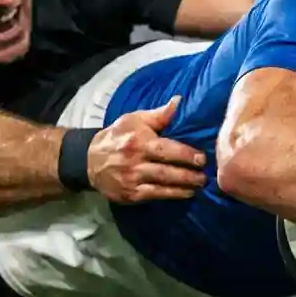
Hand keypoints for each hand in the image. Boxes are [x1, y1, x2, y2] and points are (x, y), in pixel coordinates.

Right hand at [88, 97, 208, 203]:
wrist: (90, 160)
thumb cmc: (118, 136)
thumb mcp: (135, 120)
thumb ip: (159, 115)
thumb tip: (179, 101)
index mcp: (139, 141)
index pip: (168, 149)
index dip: (187, 155)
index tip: (202, 159)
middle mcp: (135, 162)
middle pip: (168, 170)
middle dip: (189, 175)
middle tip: (205, 176)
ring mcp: (132, 180)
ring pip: (163, 185)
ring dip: (184, 187)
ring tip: (199, 185)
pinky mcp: (130, 194)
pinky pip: (155, 195)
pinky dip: (172, 195)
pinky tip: (185, 193)